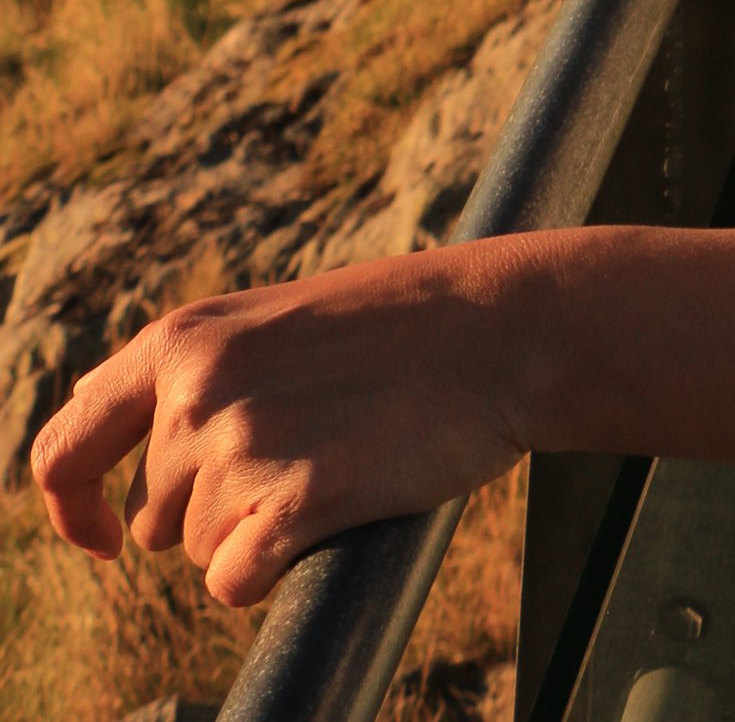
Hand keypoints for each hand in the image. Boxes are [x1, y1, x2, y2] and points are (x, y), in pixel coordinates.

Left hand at [29, 246, 530, 609]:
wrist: (501, 328)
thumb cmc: (397, 324)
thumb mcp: (270, 317)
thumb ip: (190, 371)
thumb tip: (95, 424)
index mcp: (182, 340)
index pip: (66, 448)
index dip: (72, 508)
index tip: (103, 543)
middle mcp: (196, 393)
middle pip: (154, 516)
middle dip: (214, 507)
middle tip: (305, 450)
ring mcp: (244, 446)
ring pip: (200, 550)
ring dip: (256, 531)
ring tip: (334, 461)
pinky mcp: (295, 500)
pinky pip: (236, 583)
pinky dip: (273, 569)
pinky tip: (330, 512)